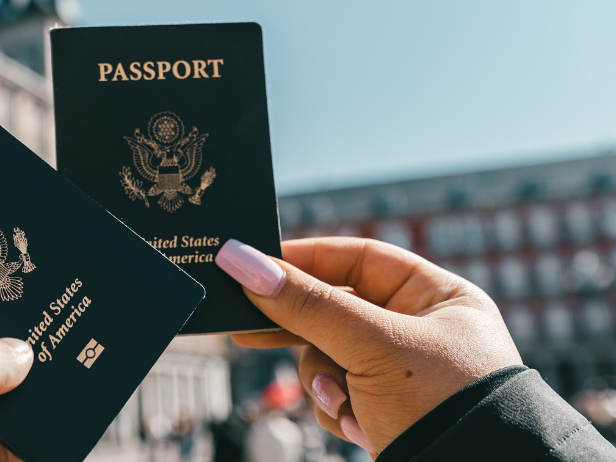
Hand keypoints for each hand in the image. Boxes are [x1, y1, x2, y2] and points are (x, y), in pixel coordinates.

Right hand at [215, 237, 520, 456]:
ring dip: (323, 380)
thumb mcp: (371, 346)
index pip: (358, 258)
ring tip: (341, 402)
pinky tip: (357, 427)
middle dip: (300, 330)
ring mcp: (401, 373)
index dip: (306, 259)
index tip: (254, 265)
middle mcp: (420, 329)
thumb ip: (305, 304)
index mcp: (436, 297)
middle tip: (246, 327)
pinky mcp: (386, 411)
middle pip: (335, 309)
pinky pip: (337, 393)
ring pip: (327, 355)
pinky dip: (337, 409)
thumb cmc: (445, 406)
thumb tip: (240, 260)